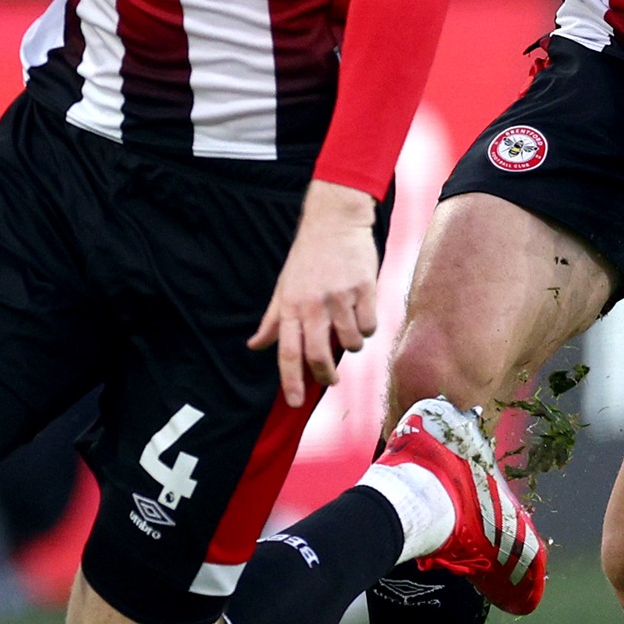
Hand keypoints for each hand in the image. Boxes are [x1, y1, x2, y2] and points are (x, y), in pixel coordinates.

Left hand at [247, 181, 380, 407]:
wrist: (334, 221)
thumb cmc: (307, 258)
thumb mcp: (283, 288)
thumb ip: (272, 321)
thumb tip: (254, 345)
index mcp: (290, 306)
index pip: (287, 351)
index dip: (291, 381)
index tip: (296, 402)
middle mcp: (313, 304)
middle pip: (319, 355)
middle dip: (327, 376)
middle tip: (331, 380)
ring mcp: (340, 297)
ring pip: (351, 343)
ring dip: (351, 344)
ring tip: (347, 327)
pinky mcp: (364, 288)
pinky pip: (370, 326)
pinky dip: (368, 327)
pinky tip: (362, 311)